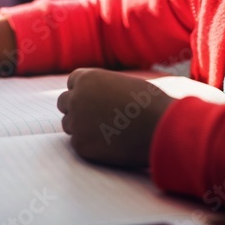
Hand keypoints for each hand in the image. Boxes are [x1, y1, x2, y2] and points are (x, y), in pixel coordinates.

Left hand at [56, 68, 173, 167]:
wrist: (160, 127)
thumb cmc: (150, 103)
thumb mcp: (123, 84)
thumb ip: (104, 89)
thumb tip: (97, 97)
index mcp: (88, 79)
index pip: (72, 82)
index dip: (82, 91)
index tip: (92, 100)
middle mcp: (76, 98)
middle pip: (64, 103)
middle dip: (76, 109)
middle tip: (93, 118)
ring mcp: (76, 122)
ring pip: (68, 125)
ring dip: (81, 127)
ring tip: (106, 132)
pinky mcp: (81, 145)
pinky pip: (78, 144)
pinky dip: (90, 145)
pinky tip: (109, 145)